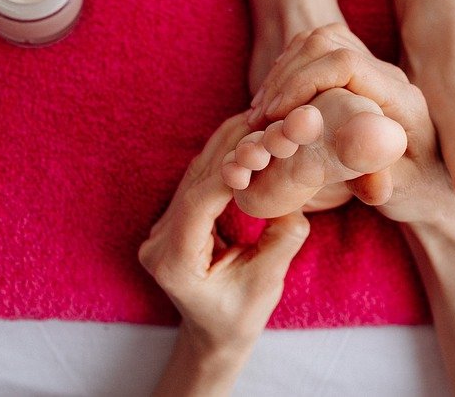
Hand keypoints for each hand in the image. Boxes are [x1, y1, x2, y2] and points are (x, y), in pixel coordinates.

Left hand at [139, 113, 311, 353]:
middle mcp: (159, 241)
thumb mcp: (268, 283)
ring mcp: (162, 227)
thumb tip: (295, 195)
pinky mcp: (173, 216)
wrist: (214, 334)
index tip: (264, 149)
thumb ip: (282, 240)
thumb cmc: (241, 317)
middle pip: (195, 180)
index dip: (230, 172)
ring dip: (229, 144)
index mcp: (175, 263)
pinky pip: (198, 178)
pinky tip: (249, 136)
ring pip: (195, 172)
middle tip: (267, 119)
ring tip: (262, 119)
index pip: (199, 205)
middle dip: (233, 149)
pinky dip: (225, 156)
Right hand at [247, 24, 454, 228]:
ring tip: (262, 114)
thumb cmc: (420, 190)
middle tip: (260, 120)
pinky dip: (290, 70)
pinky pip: (318, 51)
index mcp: (401, 97)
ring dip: (284, 71)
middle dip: (285, 76)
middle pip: (327, 42)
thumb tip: (370, 184)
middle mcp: (389, 75)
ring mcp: (374, 69)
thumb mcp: (404, 193)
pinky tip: (276, 106)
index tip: (276, 116)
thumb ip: (383, 181)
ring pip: (320, 40)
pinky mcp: (360, 72)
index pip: (345, 64)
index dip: (303, 82)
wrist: (435, 180)